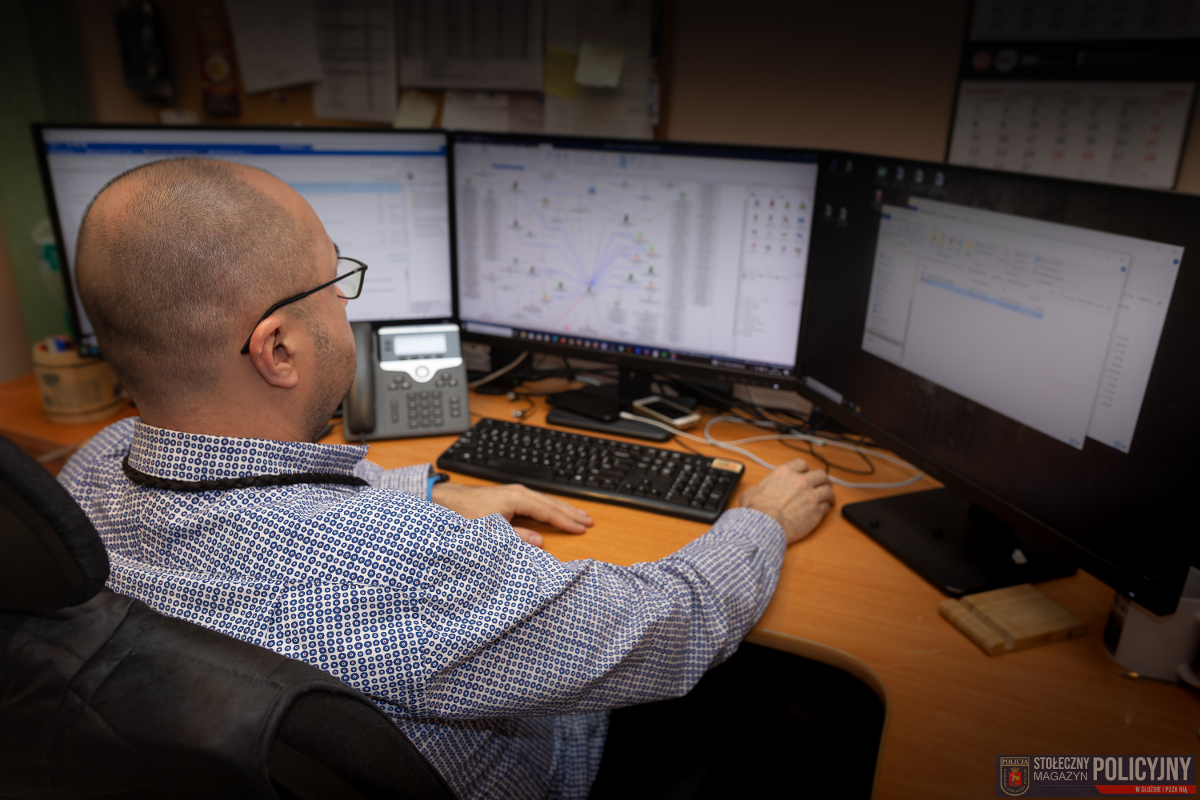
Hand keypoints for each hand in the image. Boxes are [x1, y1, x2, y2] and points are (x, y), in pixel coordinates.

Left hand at [430, 482, 593, 546]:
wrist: (446, 500)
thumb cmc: (464, 514)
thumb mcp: (490, 529)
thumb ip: (517, 537)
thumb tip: (541, 541)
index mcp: (517, 499)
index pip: (549, 511)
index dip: (566, 521)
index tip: (582, 528)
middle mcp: (519, 492)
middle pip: (552, 503)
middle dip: (571, 513)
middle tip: (589, 521)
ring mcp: (515, 492)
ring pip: (546, 500)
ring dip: (564, 509)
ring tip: (580, 515)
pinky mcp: (510, 495)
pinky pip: (538, 500)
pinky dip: (551, 506)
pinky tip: (556, 510)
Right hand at [738, 459, 834, 544]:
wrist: (765, 527)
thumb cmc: (757, 511)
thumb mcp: (751, 493)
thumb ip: (759, 488)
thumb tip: (754, 493)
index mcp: (785, 473)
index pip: (802, 464)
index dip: (805, 469)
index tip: (805, 474)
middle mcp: (801, 481)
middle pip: (820, 474)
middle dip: (822, 479)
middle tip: (822, 484)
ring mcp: (811, 496)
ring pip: (828, 489)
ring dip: (827, 493)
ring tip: (827, 497)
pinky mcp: (817, 511)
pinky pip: (827, 506)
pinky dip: (826, 507)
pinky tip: (823, 509)